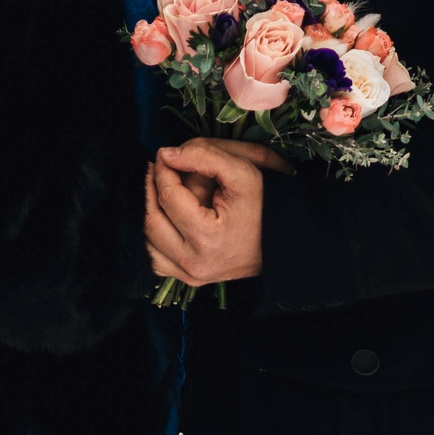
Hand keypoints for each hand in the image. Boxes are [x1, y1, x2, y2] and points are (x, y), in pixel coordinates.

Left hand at [144, 139, 276, 286]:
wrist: (285, 241)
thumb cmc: (266, 204)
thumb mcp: (244, 170)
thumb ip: (204, 155)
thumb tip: (166, 155)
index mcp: (208, 239)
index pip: (168, 197)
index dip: (163, 171)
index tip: (165, 154)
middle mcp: (194, 264)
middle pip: (152, 219)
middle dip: (152, 189)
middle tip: (161, 168)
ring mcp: (190, 275)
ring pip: (148, 240)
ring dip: (152, 210)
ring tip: (165, 188)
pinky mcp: (189, 279)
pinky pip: (155, 257)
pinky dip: (155, 235)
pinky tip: (168, 216)